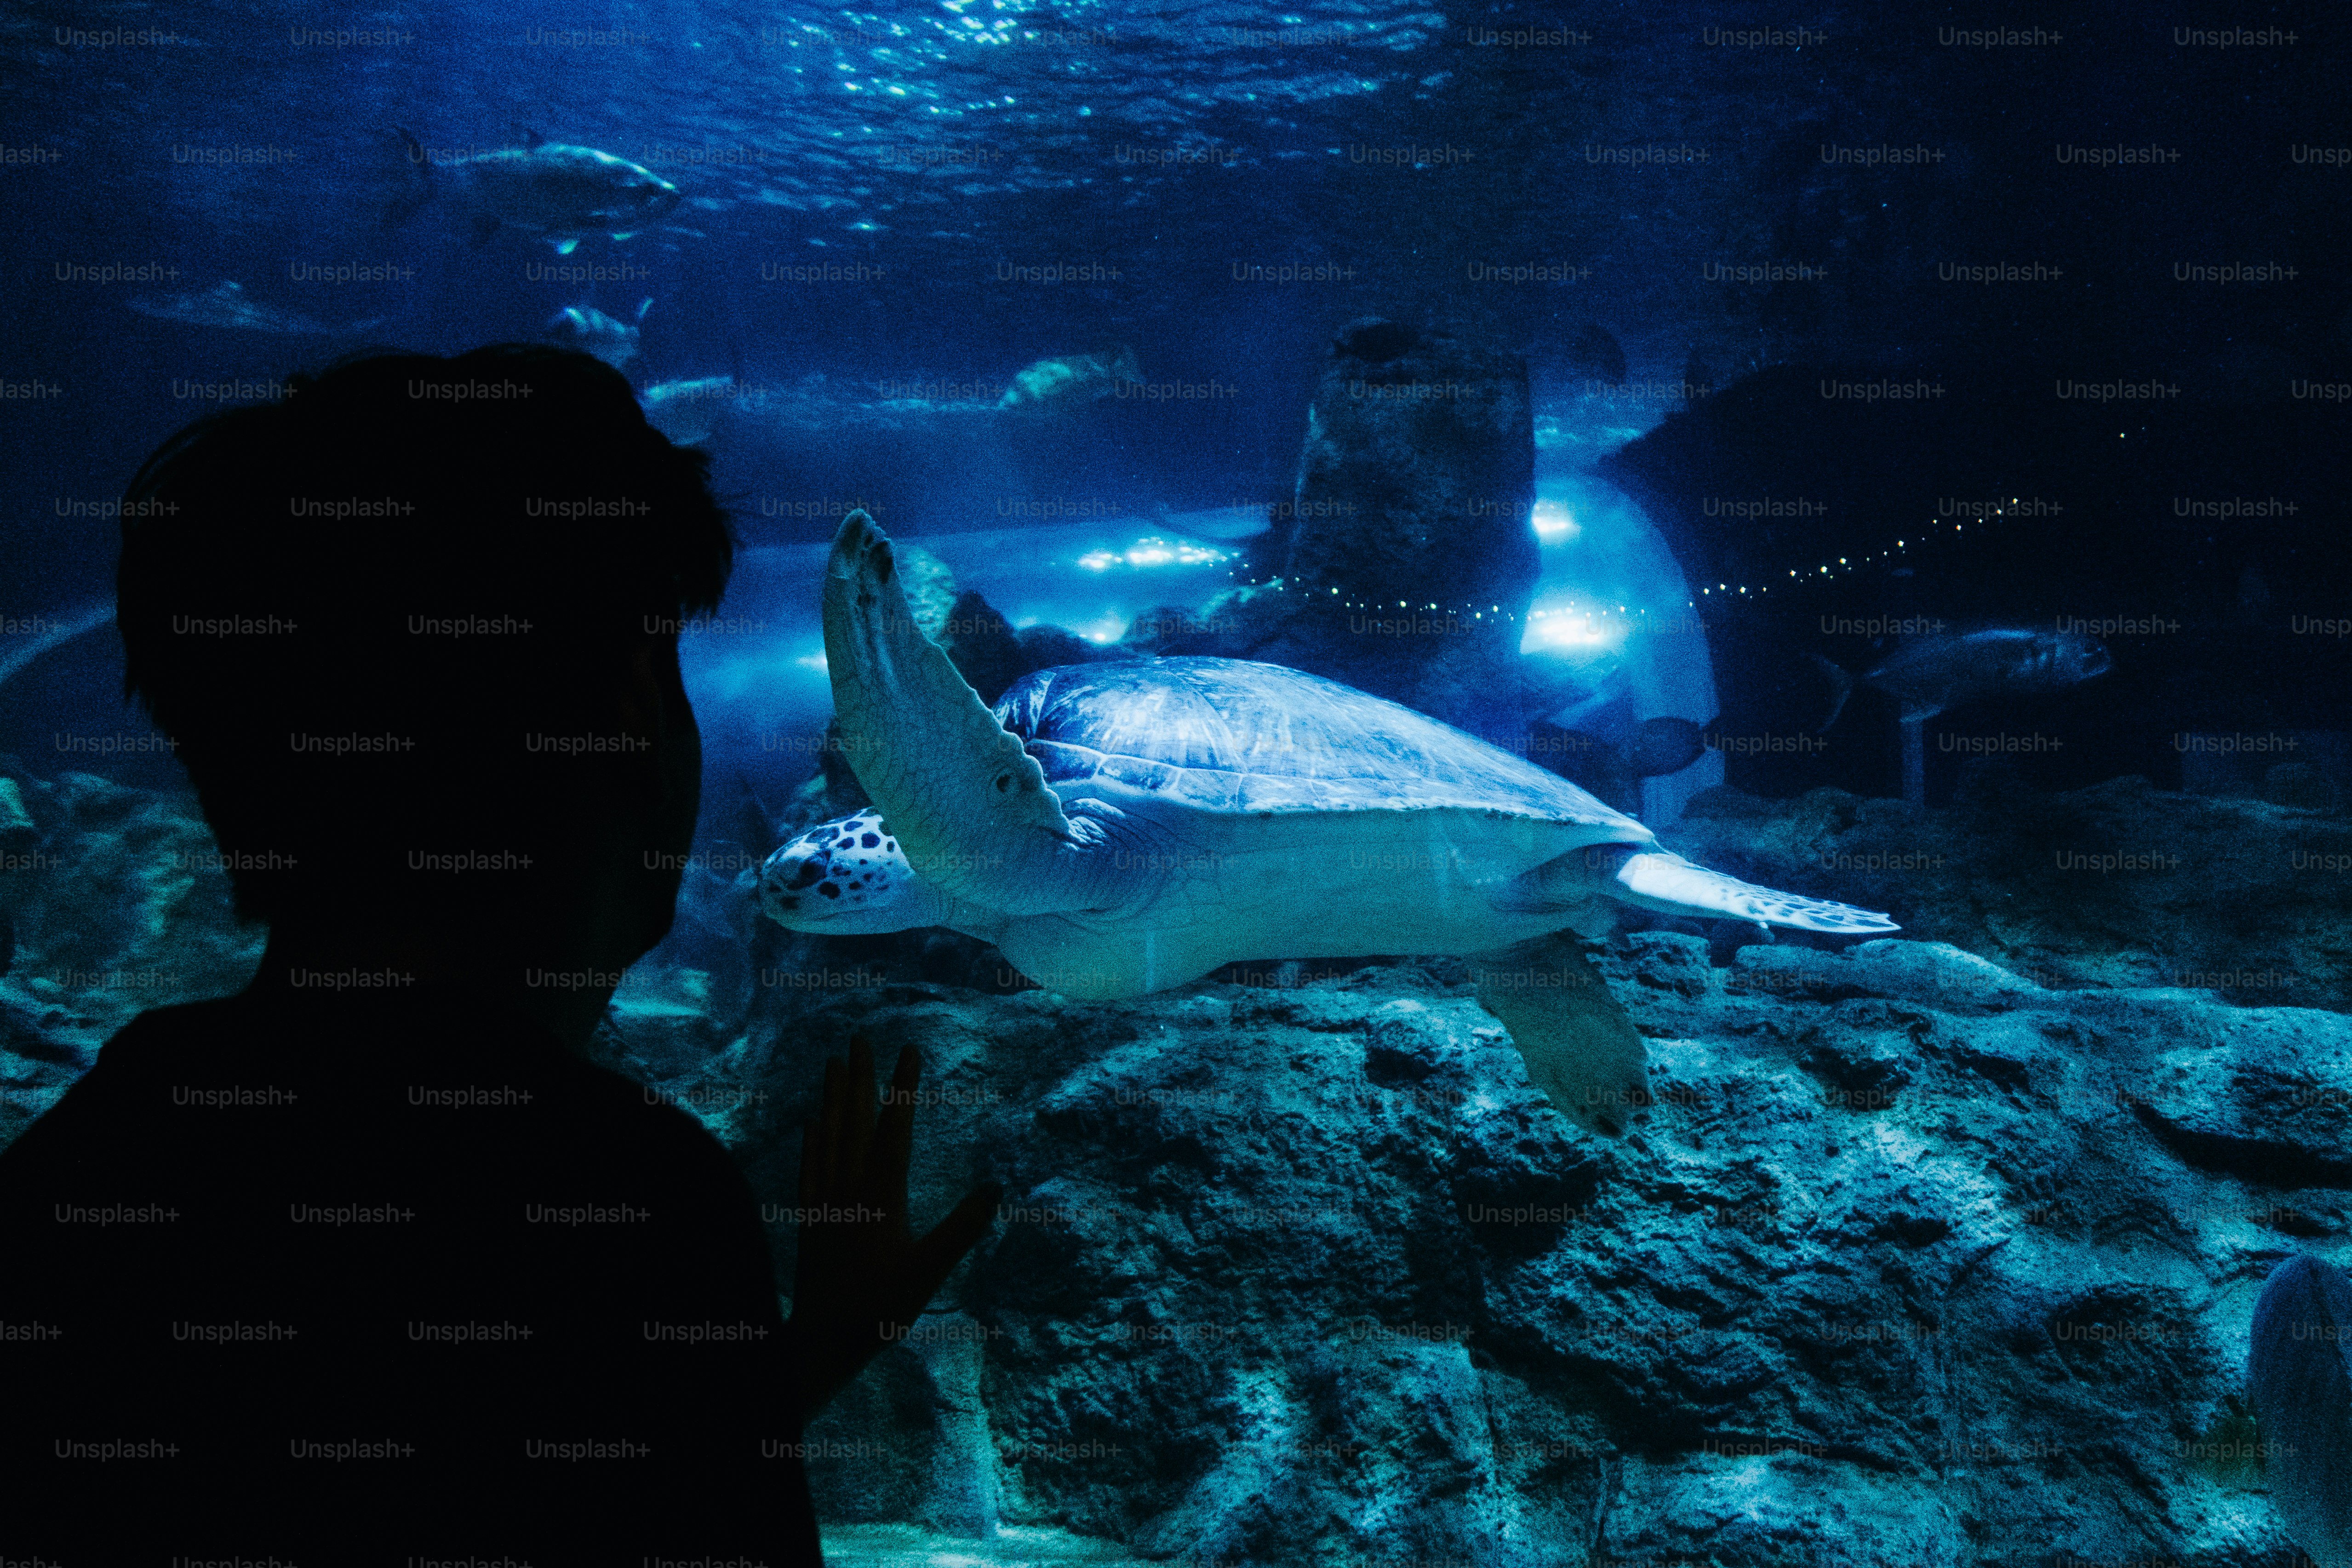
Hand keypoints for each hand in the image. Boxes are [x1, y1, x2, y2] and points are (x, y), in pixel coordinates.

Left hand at [783, 1034, 1000, 1429]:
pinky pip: (809, 1168)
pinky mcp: (809, 1219)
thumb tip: (996, 1189)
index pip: (895, 1129)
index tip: (909, 1050)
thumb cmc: (879, 1308)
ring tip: (833, 1063)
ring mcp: (825, 1201)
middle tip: (860, 1038)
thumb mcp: (929, 1271)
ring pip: (829, 1137)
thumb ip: (962, 1230)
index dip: (903, 1088)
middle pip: (855, 1122)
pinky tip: (812, 1122)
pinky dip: (812, 1140)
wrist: (821, 1341)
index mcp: (880, 1196)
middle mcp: (848, 1188)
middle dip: (860, 1078)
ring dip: (832, 1098)